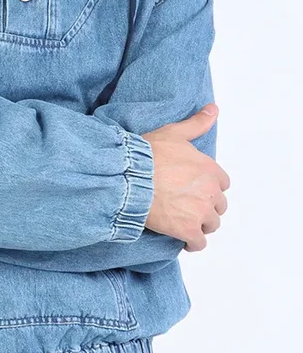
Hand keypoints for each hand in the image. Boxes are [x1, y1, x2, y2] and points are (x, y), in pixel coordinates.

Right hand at [142, 103, 229, 251]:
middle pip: (218, 206)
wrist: (130, 178)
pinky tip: (182, 240)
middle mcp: (210, 192)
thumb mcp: (173, 133)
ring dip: (199, 224)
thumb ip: (197, 123)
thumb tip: (214, 109)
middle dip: (205, 206)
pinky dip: (192, 243)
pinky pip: (198, 243)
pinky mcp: (187, 231)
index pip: (222, 183)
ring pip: (211, 225)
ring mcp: (200, 213)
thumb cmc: (148, 154)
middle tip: (186, 204)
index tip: (194, 187)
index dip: (208, 185)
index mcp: (210, 170)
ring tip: (183, 221)